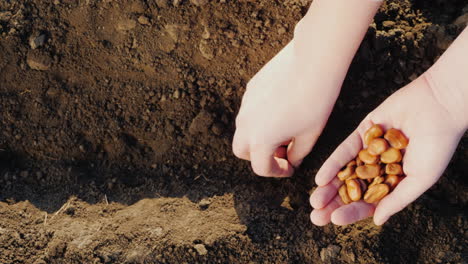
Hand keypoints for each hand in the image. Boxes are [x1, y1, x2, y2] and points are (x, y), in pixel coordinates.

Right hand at [232, 39, 340, 176]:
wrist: (313, 61)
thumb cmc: (316, 101)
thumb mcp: (310, 135)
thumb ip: (298, 154)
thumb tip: (291, 160)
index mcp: (260, 141)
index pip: (261, 167)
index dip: (277, 172)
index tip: (290, 168)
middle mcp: (246, 124)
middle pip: (242, 151)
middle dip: (258, 156)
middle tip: (282, 152)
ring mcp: (245, 104)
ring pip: (244, 129)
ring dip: (258, 136)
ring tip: (284, 129)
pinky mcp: (250, 88)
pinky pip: (249, 110)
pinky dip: (260, 118)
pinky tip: (282, 108)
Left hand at [309, 75, 465, 224]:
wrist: (438, 106)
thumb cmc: (437, 145)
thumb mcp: (420, 178)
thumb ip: (397, 199)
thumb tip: (377, 221)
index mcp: (394, 182)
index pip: (369, 202)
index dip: (351, 212)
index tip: (334, 219)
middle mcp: (379, 168)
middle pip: (352, 189)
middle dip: (334, 203)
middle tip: (316, 216)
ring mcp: (369, 150)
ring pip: (345, 172)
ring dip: (329, 187)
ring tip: (315, 201)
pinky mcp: (363, 133)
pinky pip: (345, 151)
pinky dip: (333, 165)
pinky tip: (321, 178)